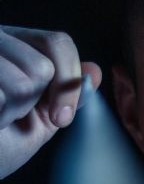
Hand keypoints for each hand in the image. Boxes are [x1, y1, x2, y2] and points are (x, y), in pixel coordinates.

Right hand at [0, 25, 101, 178]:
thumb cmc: (3, 141)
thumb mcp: (43, 116)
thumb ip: (69, 93)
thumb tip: (94, 71)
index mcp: (15, 42)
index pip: (59, 43)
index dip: (68, 81)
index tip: (62, 118)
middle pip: (42, 67)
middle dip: (33, 102)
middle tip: (11, 114)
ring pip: (23, 82)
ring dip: (13, 110)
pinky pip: (2, 98)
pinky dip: (0, 116)